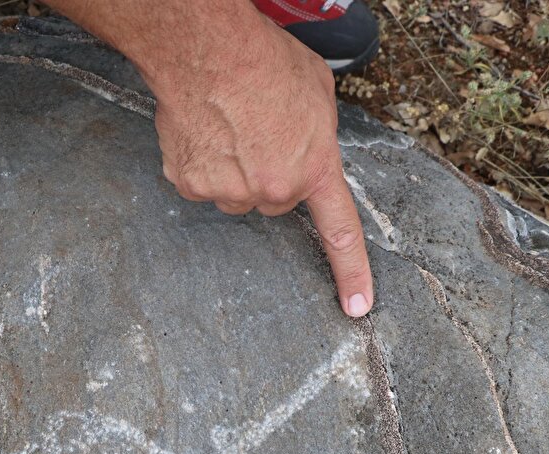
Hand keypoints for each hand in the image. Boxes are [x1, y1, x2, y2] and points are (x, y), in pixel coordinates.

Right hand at [40, 0, 373, 316]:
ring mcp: (228, 191)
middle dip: (269, 175)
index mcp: (314, 169)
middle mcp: (272, 190)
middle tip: (260, 134)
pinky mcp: (191, 184)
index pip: (339, 232)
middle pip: (273, 201)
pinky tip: (205, 129)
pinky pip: (200, 182)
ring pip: (234, 193)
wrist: (207, 51)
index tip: (357, 308)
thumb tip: (307, 146)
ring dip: (233, 169)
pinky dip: (201, 161)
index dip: (352, 273)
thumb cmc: (264, 61)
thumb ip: (318, 136)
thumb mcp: (317, 94)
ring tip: (230, 125)